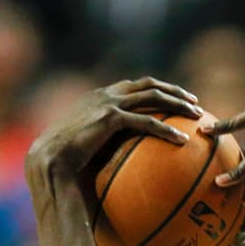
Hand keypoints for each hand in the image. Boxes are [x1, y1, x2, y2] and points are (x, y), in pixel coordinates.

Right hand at [24, 77, 201, 182]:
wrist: (48, 161)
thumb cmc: (63, 161)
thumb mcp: (85, 145)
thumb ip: (103, 141)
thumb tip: (122, 158)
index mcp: (97, 97)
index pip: (133, 86)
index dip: (156, 89)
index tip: (175, 97)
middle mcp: (103, 94)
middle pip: (147, 84)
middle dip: (174, 90)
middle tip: (194, 102)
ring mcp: (107, 103)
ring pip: (152, 97)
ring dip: (178, 104)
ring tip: (196, 116)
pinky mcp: (110, 117)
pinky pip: (147, 122)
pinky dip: (167, 130)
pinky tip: (182, 141)